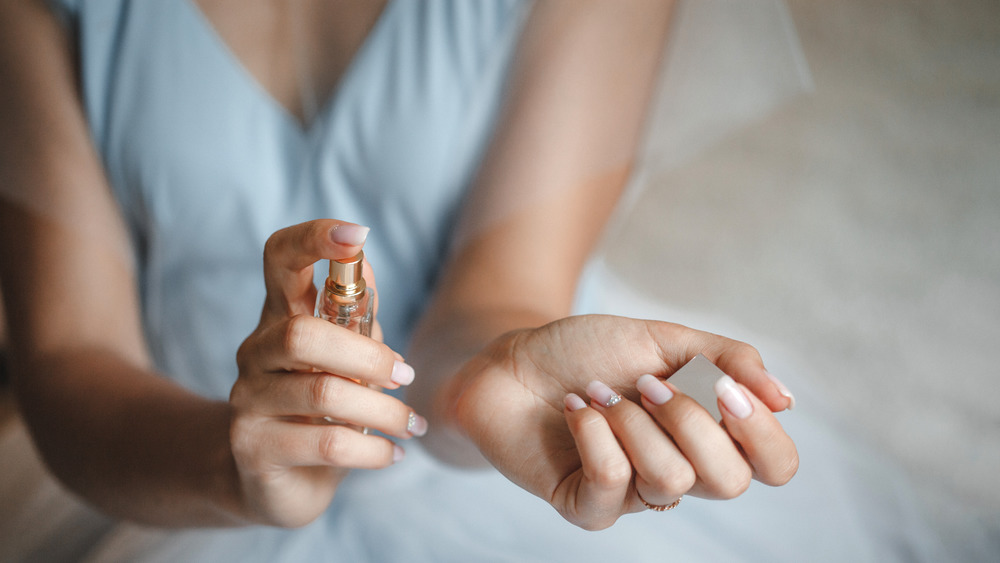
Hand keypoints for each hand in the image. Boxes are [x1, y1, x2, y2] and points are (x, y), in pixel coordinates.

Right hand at [228, 219, 427, 526]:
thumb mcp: (344, 359)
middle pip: (303, 334)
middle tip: (405, 376)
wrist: (275, 480)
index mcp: (280, 317)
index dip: (313, 239)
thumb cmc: (319, 409)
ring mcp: (247, 401)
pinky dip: (373, 450)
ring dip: (383, 411)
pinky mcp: (255, 450)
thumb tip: (366, 264)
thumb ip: (355, 319)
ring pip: (323, 394)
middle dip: (368, 356)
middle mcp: (255, 352)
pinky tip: (392, 454)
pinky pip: (327, 444)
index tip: (356, 233)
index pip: (279, 259)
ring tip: (412, 425)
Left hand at [449, 315, 796, 529]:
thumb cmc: (591, 351)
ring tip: (597, 392)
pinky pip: (611, 482)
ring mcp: (633, 495)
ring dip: (630, 419)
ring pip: (669, 478)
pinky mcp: (586, 506)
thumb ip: (727, 360)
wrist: (515, 358)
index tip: (725, 388)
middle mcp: (680, 472)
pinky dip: (593, 432)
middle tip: (646, 383)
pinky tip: (576, 408)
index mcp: (710, 435)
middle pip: (729, 481)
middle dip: (690, 419)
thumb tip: (786, 399)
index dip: (762, 432)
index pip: (774, 465)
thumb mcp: (666, 339)